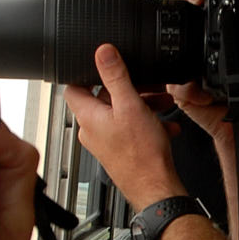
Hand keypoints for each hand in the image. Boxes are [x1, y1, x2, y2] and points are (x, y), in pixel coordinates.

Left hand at [63, 44, 187, 210]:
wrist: (156, 187)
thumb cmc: (141, 154)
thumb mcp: (130, 105)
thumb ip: (115, 76)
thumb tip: (103, 52)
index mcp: (88, 117)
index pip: (74, 87)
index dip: (87, 73)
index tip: (104, 66)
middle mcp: (92, 131)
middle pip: (103, 99)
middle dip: (127, 89)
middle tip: (145, 86)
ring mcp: (105, 142)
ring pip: (120, 114)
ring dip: (141, 106)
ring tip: (161, 104)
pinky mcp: (119, 151)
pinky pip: (130, 130)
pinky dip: (146, 123)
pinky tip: (164, 125)